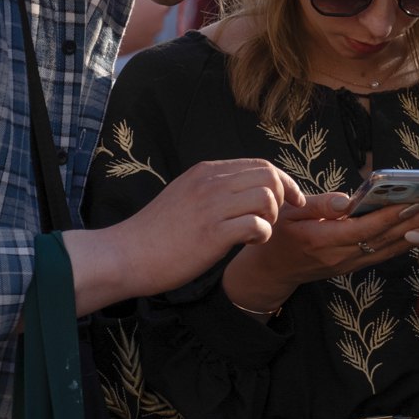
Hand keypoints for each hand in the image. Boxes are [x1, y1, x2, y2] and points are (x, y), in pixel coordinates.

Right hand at [68, 159, 303, 309]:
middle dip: (283, 197)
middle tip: (273, 219)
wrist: (126, 254)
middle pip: (269, 176)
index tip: (292, 200)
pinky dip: (263, 235)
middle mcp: (210, 183)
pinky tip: (249, 243)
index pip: (260, 164)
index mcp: (205, 172)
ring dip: (272, 217)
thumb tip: (244, 191)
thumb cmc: (155, 233)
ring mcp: (211, 206)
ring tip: (258, 231)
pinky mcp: (212, 233)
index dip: (284, 181)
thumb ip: (212, 189)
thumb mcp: (184, 196)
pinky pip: (257, 225)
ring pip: (267, 197)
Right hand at [223, 194, 418, 311]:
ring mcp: (348, 265)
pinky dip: (403, 243)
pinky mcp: (353, 267)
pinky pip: (382, 255)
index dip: (390, 216)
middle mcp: (339, 256)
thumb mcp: (289, 214)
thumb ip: (319, 206)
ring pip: (387, 249)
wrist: (273, 271)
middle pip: (383, 240)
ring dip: (415, 234)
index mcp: (322, 240)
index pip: (364, 228)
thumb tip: (347, 200)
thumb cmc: (279, 235)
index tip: (413, 201)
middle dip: (413, 223)